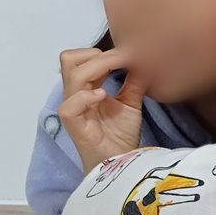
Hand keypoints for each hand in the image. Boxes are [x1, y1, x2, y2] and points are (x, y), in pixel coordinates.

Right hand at [56, 47, 147, 172]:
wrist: (121, 162)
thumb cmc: (120, 135)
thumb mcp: (131, 102)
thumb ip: (135, 81)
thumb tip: (146, 59)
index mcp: (85, 88)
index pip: (82, 58)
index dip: (104, 52)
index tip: (131, 52)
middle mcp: (75, 95)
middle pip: (69, 59)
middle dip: (97, 55)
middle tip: (124, 59)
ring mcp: (73, 109)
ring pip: (72, 75)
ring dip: (98, 67)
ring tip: (118, 70)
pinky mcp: (74, 126)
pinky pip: (70, 106)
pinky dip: (86, 96)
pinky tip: (103, 95)